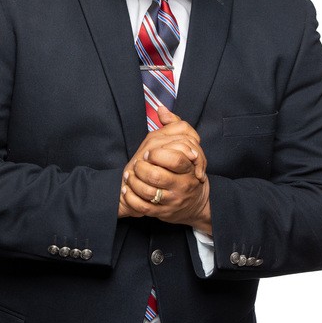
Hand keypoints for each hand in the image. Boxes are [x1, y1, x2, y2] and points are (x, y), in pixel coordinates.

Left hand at [118, 107, 211, 232]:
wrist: (195, 202)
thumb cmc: (187, 169)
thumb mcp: (187, 146)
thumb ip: (175, 126)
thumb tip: (162, 109)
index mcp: (189, 168)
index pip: (175, 160)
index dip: (158, 155)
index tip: (148, 152)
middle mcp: (182, 186)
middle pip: (157, 176)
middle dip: (142, 168)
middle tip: (137, 163)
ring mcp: (172, 200)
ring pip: (148, 192)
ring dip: (134, 182)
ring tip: (129, 175)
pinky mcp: (162, 213)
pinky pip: (142, 207)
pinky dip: (131, 198)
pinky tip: (126, 190)